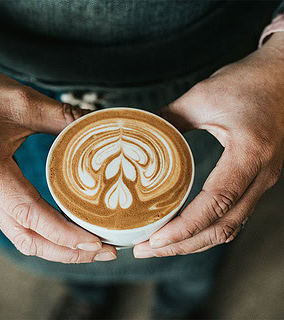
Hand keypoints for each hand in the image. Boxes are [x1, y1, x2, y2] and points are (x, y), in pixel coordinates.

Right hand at [0, 63, 116, 262]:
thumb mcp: (21, 101)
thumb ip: (62, 115)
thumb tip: (97, 123)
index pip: (31, 216)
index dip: (65, 235)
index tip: (96, 243)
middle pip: (29, 239)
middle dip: (68, 252)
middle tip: (105, 252)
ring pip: (24, 237)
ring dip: (59, 247)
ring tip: (92, 247)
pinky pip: (21, 224)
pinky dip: (48, 234)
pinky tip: (68, 229)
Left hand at [134, 33, 283, 257]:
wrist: (283, 75)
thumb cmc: (247, 82)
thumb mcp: (202, 97)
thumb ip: (168, 118)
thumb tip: (139, 136)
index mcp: (249, 153)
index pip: (217, 202)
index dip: (184, 227)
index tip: (154, 239)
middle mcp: (261, 174)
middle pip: (223, 226)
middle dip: (183, 244)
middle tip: (146, 249)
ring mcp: (262, 180)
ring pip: (230, 227)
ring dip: (194, 241)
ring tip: (160, 246)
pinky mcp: (256, 179)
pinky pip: (233, 215)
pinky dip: (207, 229)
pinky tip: (185, 230)